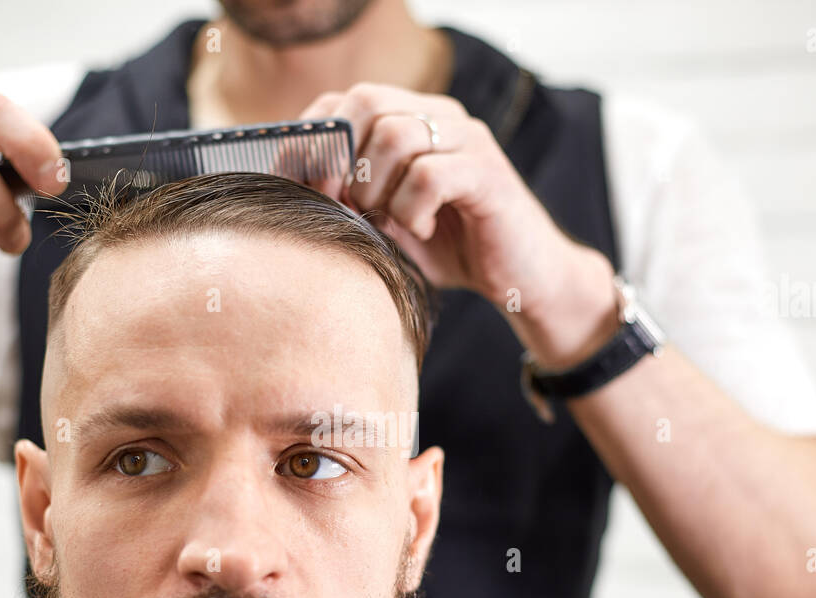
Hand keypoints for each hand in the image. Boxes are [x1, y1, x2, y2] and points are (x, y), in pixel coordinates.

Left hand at [298, 82, 617, 367]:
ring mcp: (468, 141)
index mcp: (414, 119)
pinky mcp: (489, 174)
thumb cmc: (451, 250)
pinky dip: (411, 208)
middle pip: (368, 102)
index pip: (347, 99)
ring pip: (397, 134)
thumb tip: (294, 186)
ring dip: (377, 187)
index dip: (315, 137)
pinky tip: (421, 229)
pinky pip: (430, 174)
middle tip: (344, 205)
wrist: (521, 280)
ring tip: (387, 221)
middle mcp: (442, 118)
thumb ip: (350, 198)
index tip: (300, 184)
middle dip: (341, 158)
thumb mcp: (387, 221)